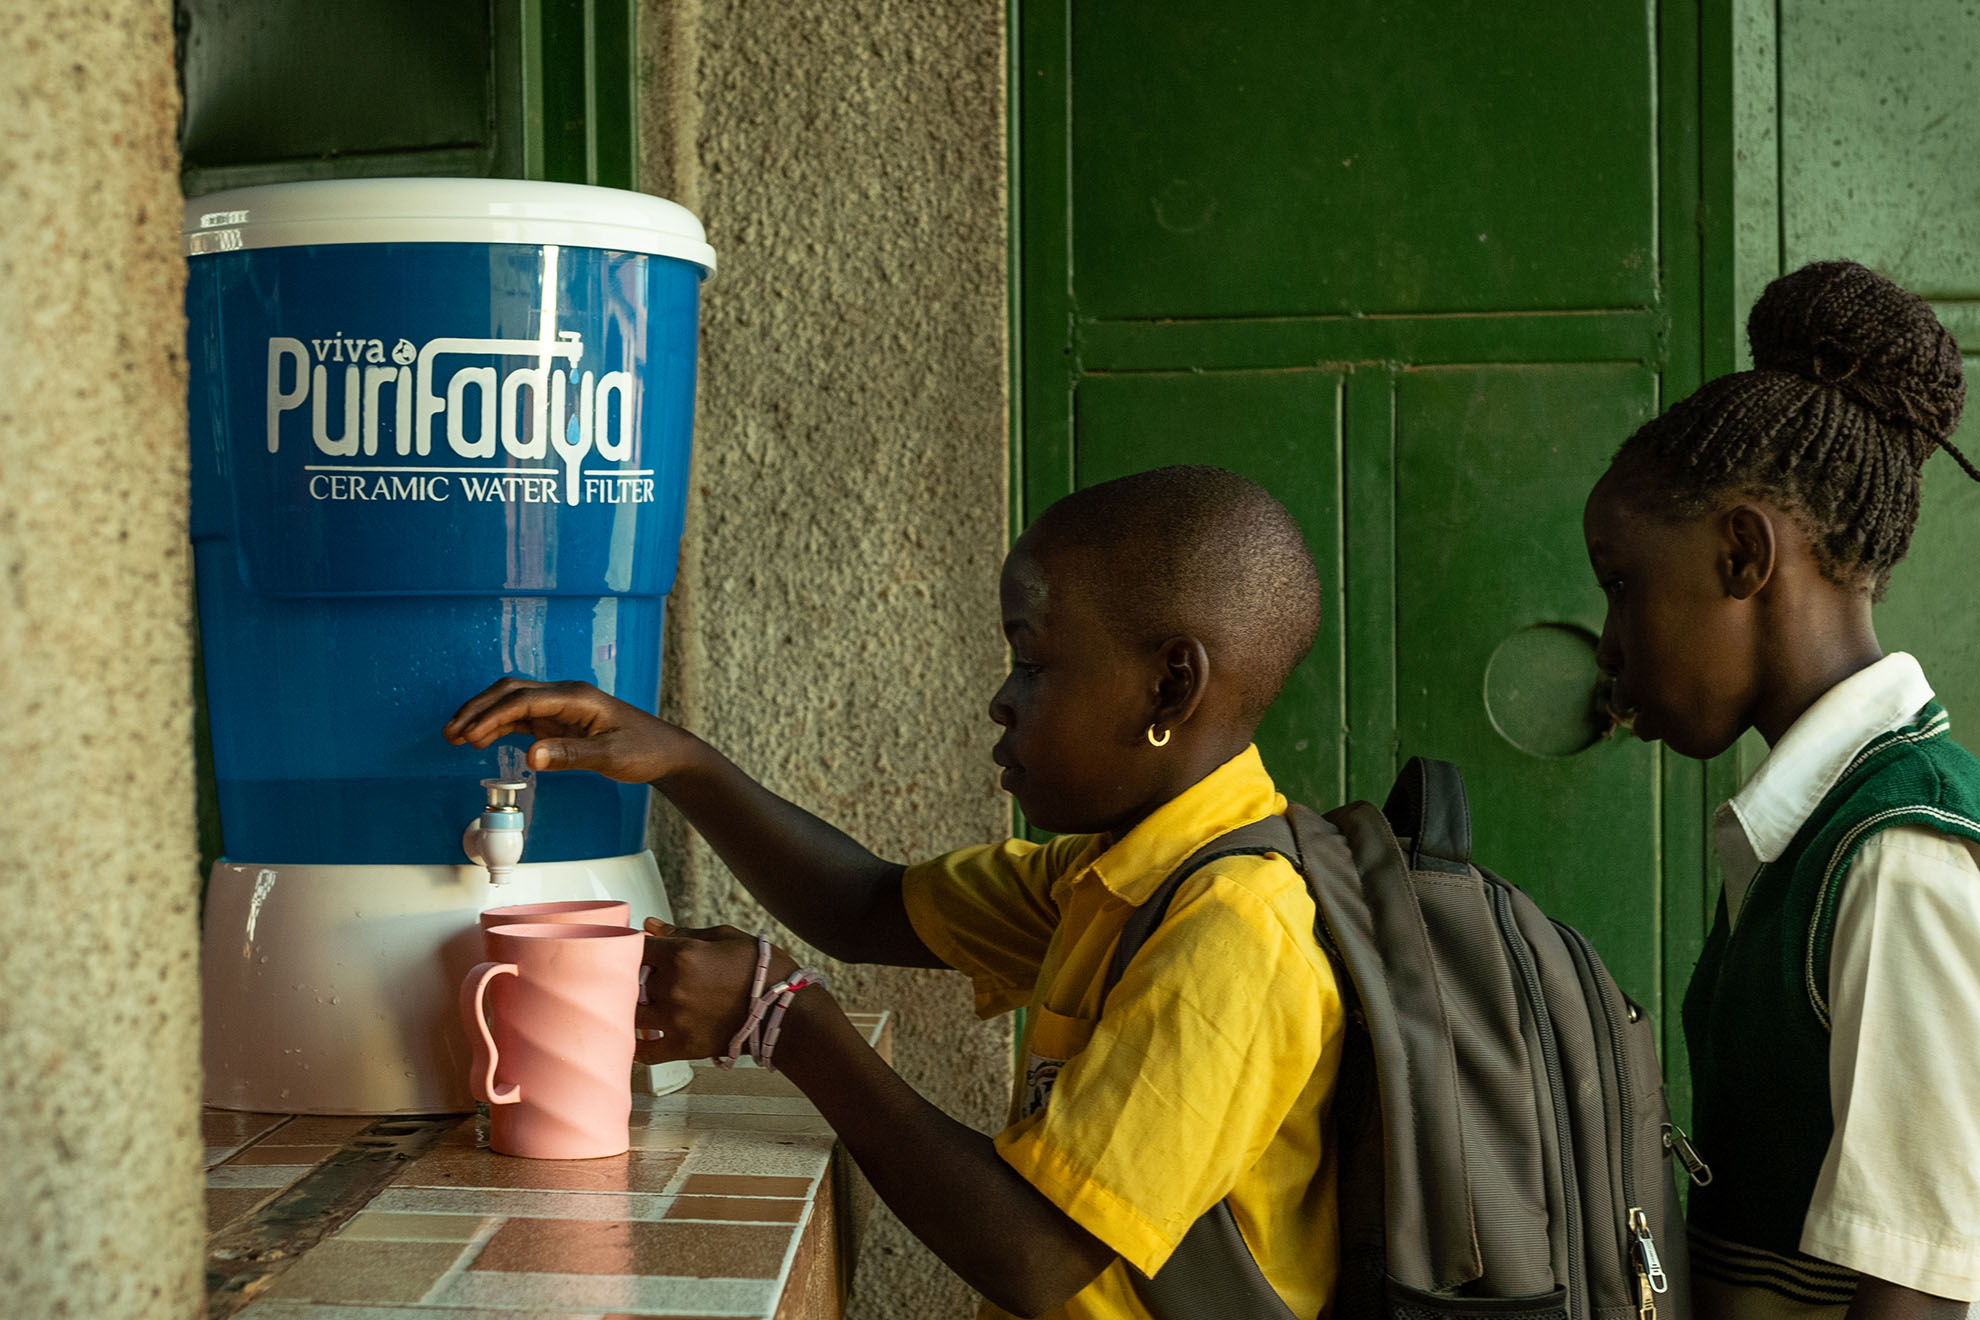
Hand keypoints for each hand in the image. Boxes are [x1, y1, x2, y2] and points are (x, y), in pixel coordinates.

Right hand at [443, 677, 697, 783]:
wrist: (665, 751)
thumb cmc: (644, 749)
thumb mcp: (610, 756)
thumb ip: (571, 756)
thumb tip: (532, 756)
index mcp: (577, 697)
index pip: (524, 700)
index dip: (493, 715)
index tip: (469, 734)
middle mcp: (565, 696)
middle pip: (511, 693)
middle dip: (478, 709)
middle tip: (450, 733)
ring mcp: (561, 707)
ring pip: (512, 703)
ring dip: (483, 717)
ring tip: (455, 738)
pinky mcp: (559, 721)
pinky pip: (522, 718)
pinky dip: (499, 727)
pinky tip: (481, 740)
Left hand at [635, 918, 799, 1063]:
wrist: (786, 1010)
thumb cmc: (761, 969)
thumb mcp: (724, 937)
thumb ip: (682, 932)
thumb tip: (649, 925)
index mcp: (681, 955)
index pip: (634, 947)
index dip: (630, 946)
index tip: (634, 948)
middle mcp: (673, 987)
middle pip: (630, 980)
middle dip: (637, 976)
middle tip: (648, 976)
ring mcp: (676, 1019)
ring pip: (633, 1013)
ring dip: (635, 1007)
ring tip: (647, 1003)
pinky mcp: (684, 1046)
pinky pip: (647, 1051)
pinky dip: (638, 1046)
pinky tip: (638, 1039)